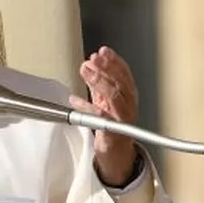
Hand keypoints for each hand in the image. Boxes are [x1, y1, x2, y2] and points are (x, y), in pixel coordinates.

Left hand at [68, 46, 139, 184]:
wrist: (116, 151)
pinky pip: (101, 118)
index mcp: (129, 95)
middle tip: (93, 59)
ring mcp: (123, 119)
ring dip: (100, 83)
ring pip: (115, 98)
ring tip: (86, 71)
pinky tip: (74, 99)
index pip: (125, 74)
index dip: (115, 61)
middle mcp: (129, 105)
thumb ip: (98, 83)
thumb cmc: (112, 124)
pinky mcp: (113, 132)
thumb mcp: (105, 100)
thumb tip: (89, 64)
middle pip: (121, 84)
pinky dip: (87, 107)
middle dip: (107, 69)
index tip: (103, 51)